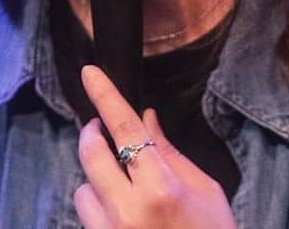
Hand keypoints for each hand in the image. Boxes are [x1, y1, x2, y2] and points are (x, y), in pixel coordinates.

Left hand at [74, 65, 235, 228]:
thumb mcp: (206, 190)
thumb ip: (170, 153)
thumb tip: (145, 119)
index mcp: (160, 189)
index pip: (125, 130)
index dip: (106, 97)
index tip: (90, 73)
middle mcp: (127, 210)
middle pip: (91, 154)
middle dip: (92, 133)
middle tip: (101, 127)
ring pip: (82, 188)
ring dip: (96, 179)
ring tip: (123, 186)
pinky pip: (88, 217)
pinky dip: (99, 206)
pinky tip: (123, 214)